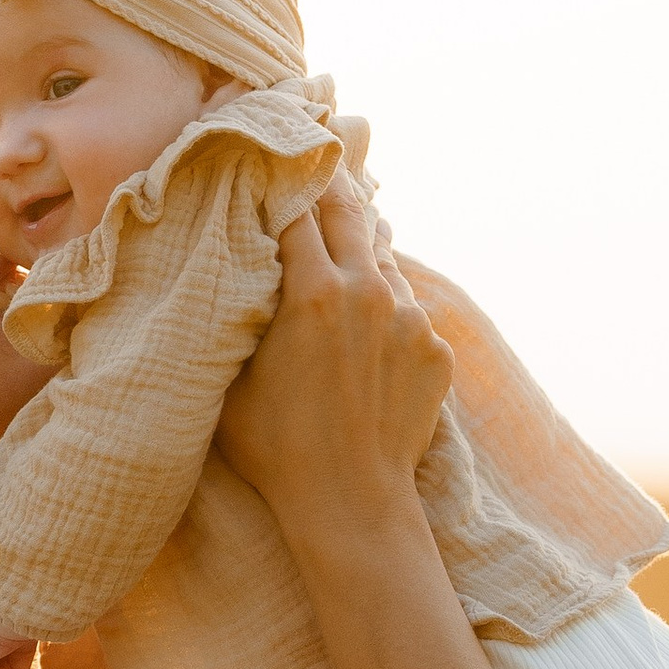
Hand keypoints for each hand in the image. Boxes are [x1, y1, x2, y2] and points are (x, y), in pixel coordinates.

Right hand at [216, 185, 453, 560]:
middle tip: (318, 166)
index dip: (281, 182)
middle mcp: (366, 292)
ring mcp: (408, 318)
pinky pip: (407, 308)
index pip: (296, 208)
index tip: (272, 165)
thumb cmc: (276, 449)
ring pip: (383, 258)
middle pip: (349, 210)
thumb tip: (238, 272)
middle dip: (329, 189)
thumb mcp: (233, 379)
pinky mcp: (435, 348)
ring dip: (361, 251)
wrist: (351, 502)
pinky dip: (386, 307)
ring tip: (343, 255)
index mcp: (311, 292)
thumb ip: (240, 316)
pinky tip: (367, 330)